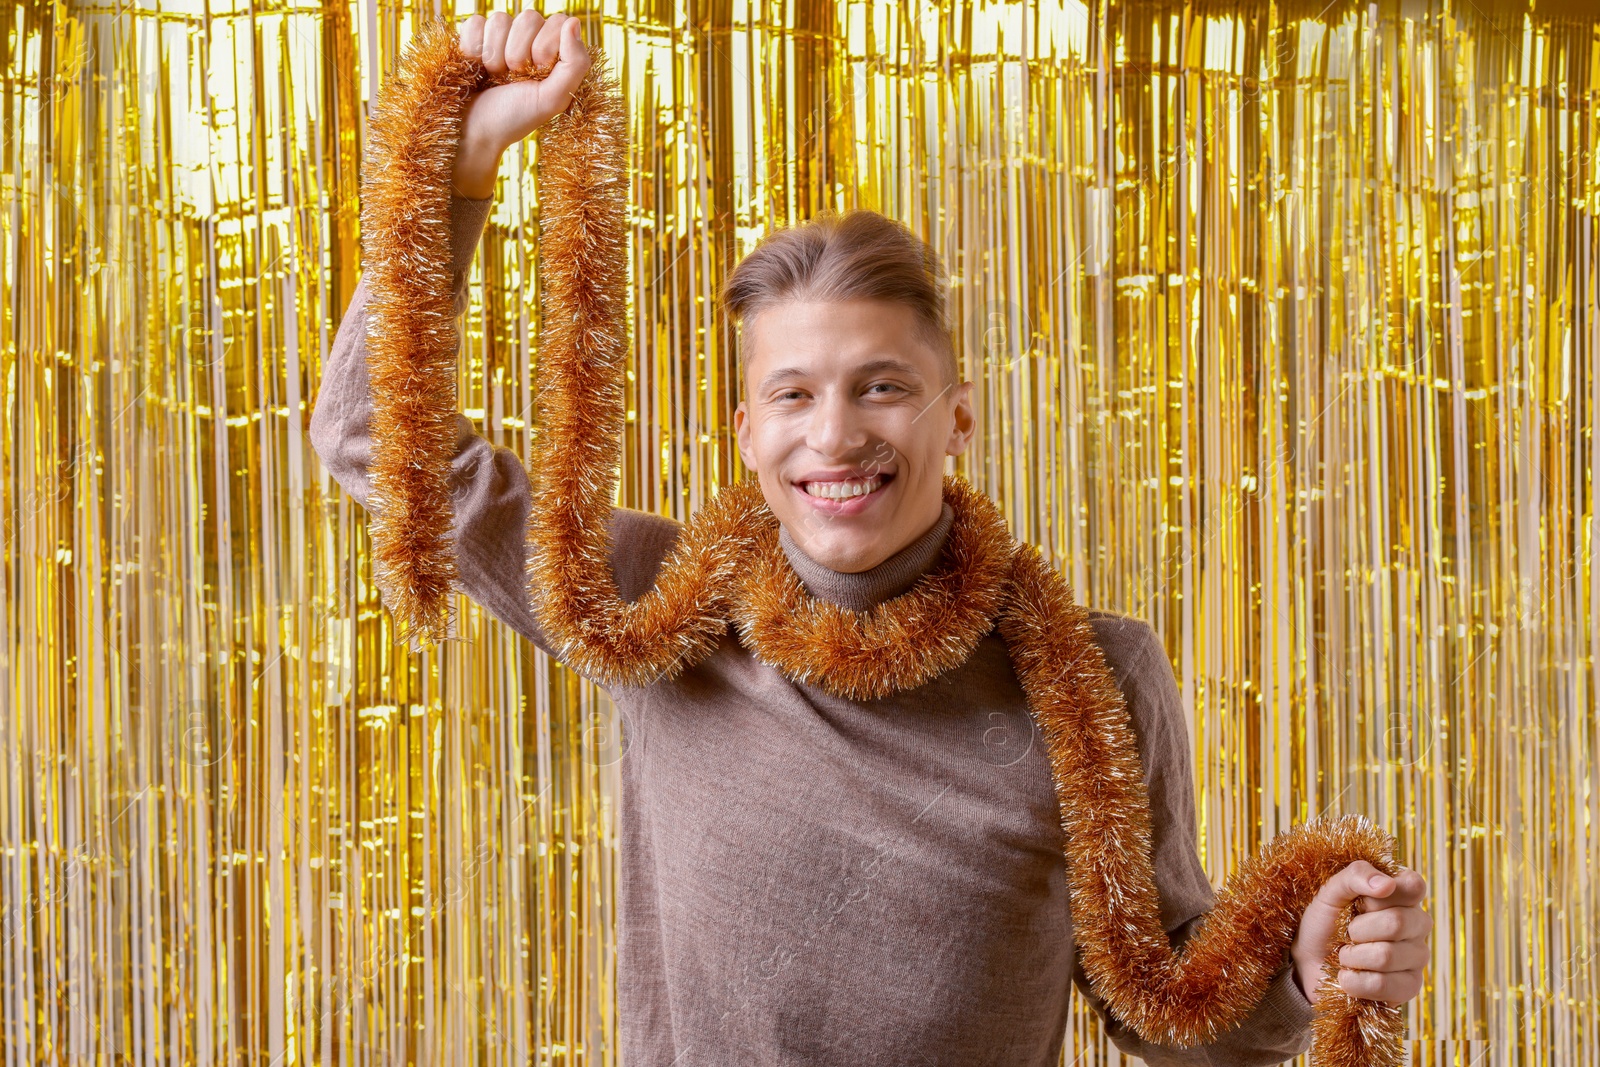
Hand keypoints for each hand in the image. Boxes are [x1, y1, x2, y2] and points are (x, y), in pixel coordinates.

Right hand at [452, 9, 591, 198]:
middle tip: (514, 78)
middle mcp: (529, 39)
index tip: (537, 72)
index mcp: (553, 52)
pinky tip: (477, 67)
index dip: (546, 46)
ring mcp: (501, 36)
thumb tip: (575, 21)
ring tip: (495, 76)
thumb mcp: (552, 99)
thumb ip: (574, 63)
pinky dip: (474, 49)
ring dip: (495, 55)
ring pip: (500, 19)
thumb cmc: (515, 118)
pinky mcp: (474, 36)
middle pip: (529, 17)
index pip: (558, 21)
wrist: (474, 131)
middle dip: (519, 54)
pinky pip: (476, 22)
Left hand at [1290, 860, 1430, 1005]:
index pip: (1414, 887)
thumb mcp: (1331, 892)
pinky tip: (1350, 977)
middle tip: (1347, 933)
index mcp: (1404, 896)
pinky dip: (1354, 981)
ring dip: (1352, 957)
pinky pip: (1383, 985)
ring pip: (1386, 956)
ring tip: (1346, 955)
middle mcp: (1418, 924)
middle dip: (1357, 929)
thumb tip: (1386, 884)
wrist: (1310, 963)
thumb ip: (1356, 876)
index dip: (1380, 897)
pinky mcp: (1410, 987)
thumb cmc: (1326, 923)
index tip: (1359, 902)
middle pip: (1397, 923)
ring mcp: (1418, 956)